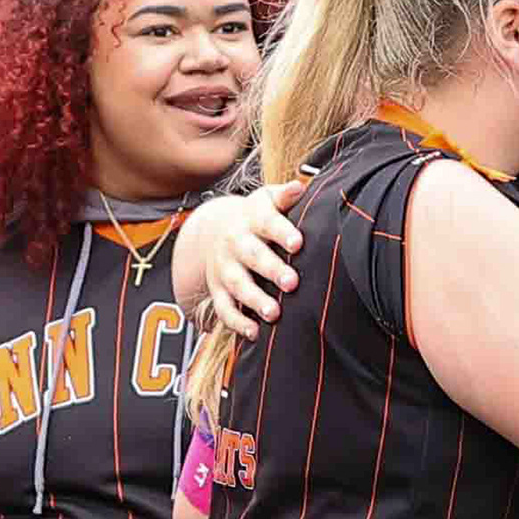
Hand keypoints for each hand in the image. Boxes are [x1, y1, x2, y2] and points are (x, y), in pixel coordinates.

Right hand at [187, 179, 305, 335]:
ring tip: (274, 313)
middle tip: (292, 282)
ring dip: (255, 299)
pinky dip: (237, 322)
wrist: (217, 230)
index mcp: (251, 218)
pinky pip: (224, 308)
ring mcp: (224, 267)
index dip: (282, 232)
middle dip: (271, 269)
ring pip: (237, 284)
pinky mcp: (217, 289)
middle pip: (251, 255)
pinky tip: (255, 333)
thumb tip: (300, 186)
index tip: (298, 243)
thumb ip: (285, 196)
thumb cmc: (258, 218)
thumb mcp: (267, 201)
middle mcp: (235, 242)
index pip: (267, 222)